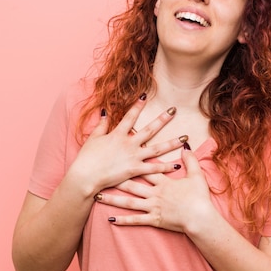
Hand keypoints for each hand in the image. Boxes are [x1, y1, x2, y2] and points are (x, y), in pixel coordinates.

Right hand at [65, 95, 185, 192]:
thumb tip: (105, 111)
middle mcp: (128, 144)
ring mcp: (133, 157)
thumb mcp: (93, 138)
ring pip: (157, 149)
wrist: (85, 176)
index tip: (146, 94)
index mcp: (117, 134)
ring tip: (185, 138)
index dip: (138, 105)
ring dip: (172, 143)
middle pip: (150, 129)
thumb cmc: (87, 158)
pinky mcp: (134, 170)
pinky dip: (165, 167)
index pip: (130, 116)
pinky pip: (153, 168)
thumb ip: (101, 125)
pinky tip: (177, 164)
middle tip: (174, 110)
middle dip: (163, 119)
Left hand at [94, 145, 216, 234]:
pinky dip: (123, 220)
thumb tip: (186, 147)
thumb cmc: (200, 198)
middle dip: (115, 178)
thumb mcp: (197, 176)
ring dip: (113, 199)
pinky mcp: (153, 220)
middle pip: (132, 184)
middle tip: (101, 174)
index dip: (134, 158)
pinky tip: (111, 220)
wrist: (201, 219)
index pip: (146, 167)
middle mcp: (155, 193)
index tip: (122, 152)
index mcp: (164, 182)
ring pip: (128, 202)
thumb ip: (190, 161)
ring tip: (98, 196)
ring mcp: (153, 207)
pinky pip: (135, 220)